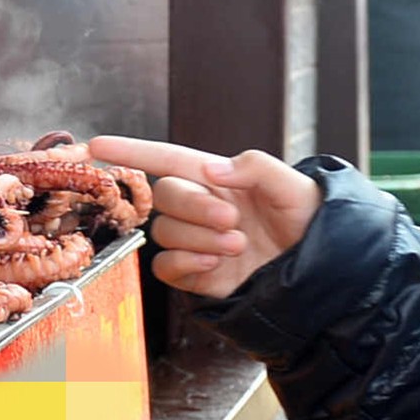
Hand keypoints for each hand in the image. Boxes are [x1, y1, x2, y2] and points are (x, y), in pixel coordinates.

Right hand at [90, 137, 322, 298]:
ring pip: (164, 233)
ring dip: (198, 238)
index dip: (131, 151)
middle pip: (165, 195)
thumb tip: (210, 170)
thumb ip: (255, 167)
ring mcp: (197, 242)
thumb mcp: (295, 185)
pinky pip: (166, 267)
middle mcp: (202, 208)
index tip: (96, 145)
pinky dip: (185, 263)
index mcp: (219, 178)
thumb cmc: (313, 222)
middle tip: (231, 220)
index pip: (166, 158)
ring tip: (237, 244)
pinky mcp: (197, 275)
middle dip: (193, 206)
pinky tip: (215, 264)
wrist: (323, 273)